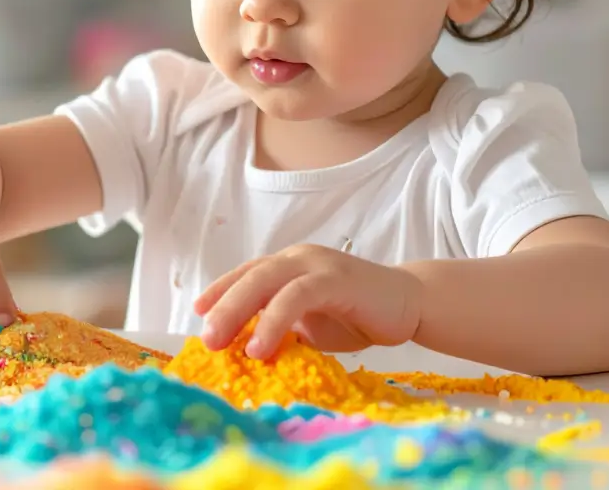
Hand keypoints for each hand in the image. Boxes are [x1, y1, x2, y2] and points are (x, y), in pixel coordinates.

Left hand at [194, 243, 422, 359]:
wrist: (410, 304)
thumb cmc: (357, 315)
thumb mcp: (310, 325)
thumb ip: (281, 328)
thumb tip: (244, 348)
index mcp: (288, 266)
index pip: (246, 274)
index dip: (220, 291)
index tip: (198, 313)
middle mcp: (297, 258)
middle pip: (249, 277)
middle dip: (222, 306)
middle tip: (204, 338)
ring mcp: (316, 264)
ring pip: (266, 281)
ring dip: (239, 312)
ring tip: (221, 344)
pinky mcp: (335, 278)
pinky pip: (296, 296)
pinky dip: (274, 320)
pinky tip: (260, 346)